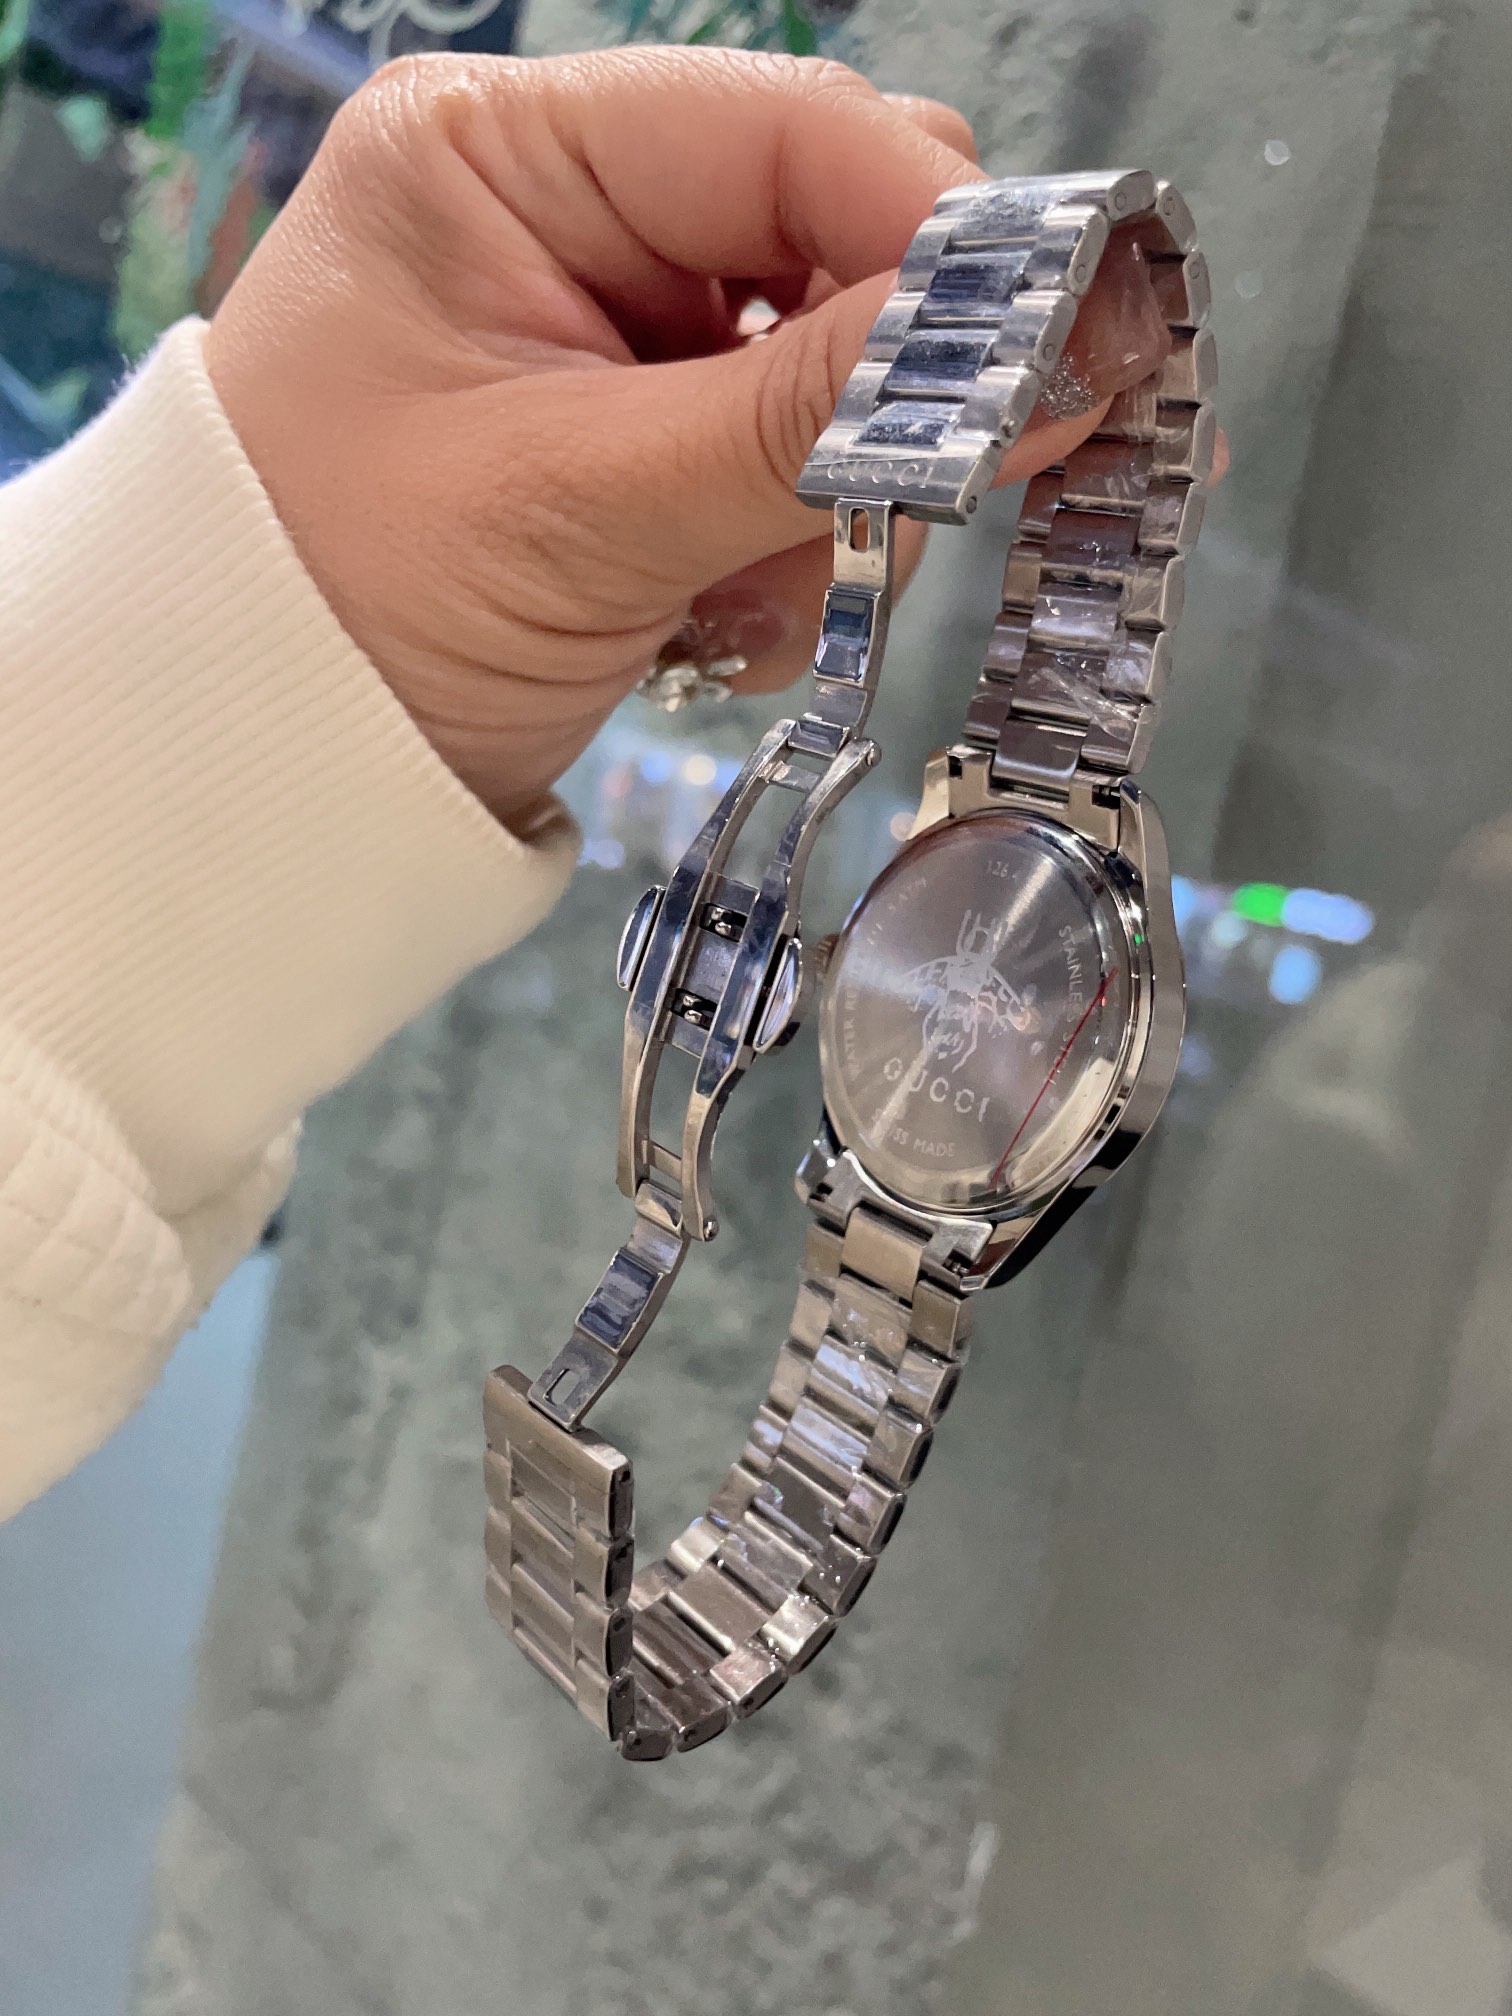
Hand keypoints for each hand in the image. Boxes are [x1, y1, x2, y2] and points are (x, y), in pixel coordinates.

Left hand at [206, 49, 1181, 823]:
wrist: (257, 766)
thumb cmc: (348, 612)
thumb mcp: (580, 507)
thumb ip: (813, 424)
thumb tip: (1050, 356)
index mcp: (506, 156)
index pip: (785, 133)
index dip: (938, 240)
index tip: (1058, 351)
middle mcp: (567, 215)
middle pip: (831, 238)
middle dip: (888, 384)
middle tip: (904, 505)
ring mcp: (610, 331)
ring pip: (833, 367)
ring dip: (827, 498)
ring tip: (738, 597)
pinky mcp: (637, 438)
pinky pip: (791, 460)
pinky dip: (788, 552)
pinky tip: (715, 617)